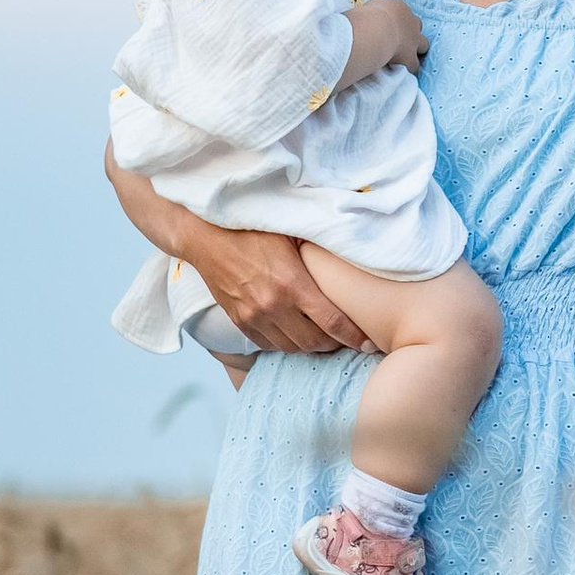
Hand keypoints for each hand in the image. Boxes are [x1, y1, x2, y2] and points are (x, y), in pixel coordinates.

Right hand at [188, 226, 370, 356]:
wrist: (206, 235)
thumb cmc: (254, 227)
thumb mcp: (293, 232)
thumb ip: (321, 248)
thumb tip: (357, 249)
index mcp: (293, 284)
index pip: (334, 322)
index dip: (355, 337)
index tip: (368, 342)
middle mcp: (273, 306)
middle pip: (315, 342)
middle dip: (335, 344)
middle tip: (347, 338)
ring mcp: (254, 317)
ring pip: (292, 348)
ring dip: (311, 346)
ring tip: (323, 337)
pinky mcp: (239, 321)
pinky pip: (269, 344)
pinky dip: (286, 343)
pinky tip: (295, 333)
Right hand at [347, 0, 428, 82]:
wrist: (375, 31)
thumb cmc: (366, 16)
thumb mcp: (369, 8)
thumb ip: (373, 12)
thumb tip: (366, 17)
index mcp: (400, 8)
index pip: (403, 13)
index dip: (398, 20)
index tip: (390, 26)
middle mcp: (411, 22)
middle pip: (417, 25)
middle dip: (411, 31)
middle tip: (401, 39)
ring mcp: (414, 40)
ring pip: (424, 45)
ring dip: (415, 49)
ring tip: (405, 57)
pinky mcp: (410, 58)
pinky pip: (414, 66)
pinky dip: (409, 68)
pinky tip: (401, 72)